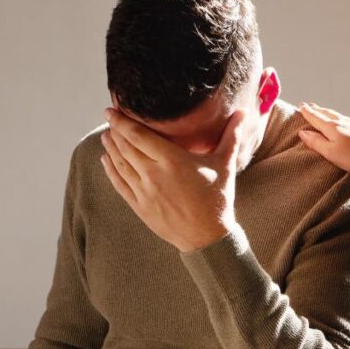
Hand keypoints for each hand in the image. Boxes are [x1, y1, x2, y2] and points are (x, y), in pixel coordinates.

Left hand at [101, 107, 246, 252]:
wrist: (207, 237)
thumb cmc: (217, 199)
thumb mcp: (225, 165)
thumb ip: (231, 136)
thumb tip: (243, 113)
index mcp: (171, 160)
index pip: (138, 135)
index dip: (121, 121)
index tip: (111, 110)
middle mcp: (153, 174)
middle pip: (125, 147)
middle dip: (115, 131)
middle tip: (109, 119)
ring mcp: (144, 191)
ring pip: (120, 164)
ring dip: (110, 148)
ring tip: (106, 136)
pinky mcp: (140, 206)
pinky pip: (119, 184)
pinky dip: (111, 170)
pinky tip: (106, 160)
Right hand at [297, 103, 349, 175]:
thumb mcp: (331, 152)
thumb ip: (316, 142)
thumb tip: (303, 132)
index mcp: (332, 127)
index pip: (316, 118)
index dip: (308, 113)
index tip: (301, 106)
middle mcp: (344, 122)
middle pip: (328, 113)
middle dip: (318, 109)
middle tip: (310, 105)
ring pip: (339, 115)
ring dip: (329, 112)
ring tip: (324, 111)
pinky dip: (343, 120)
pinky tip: (346, 122)